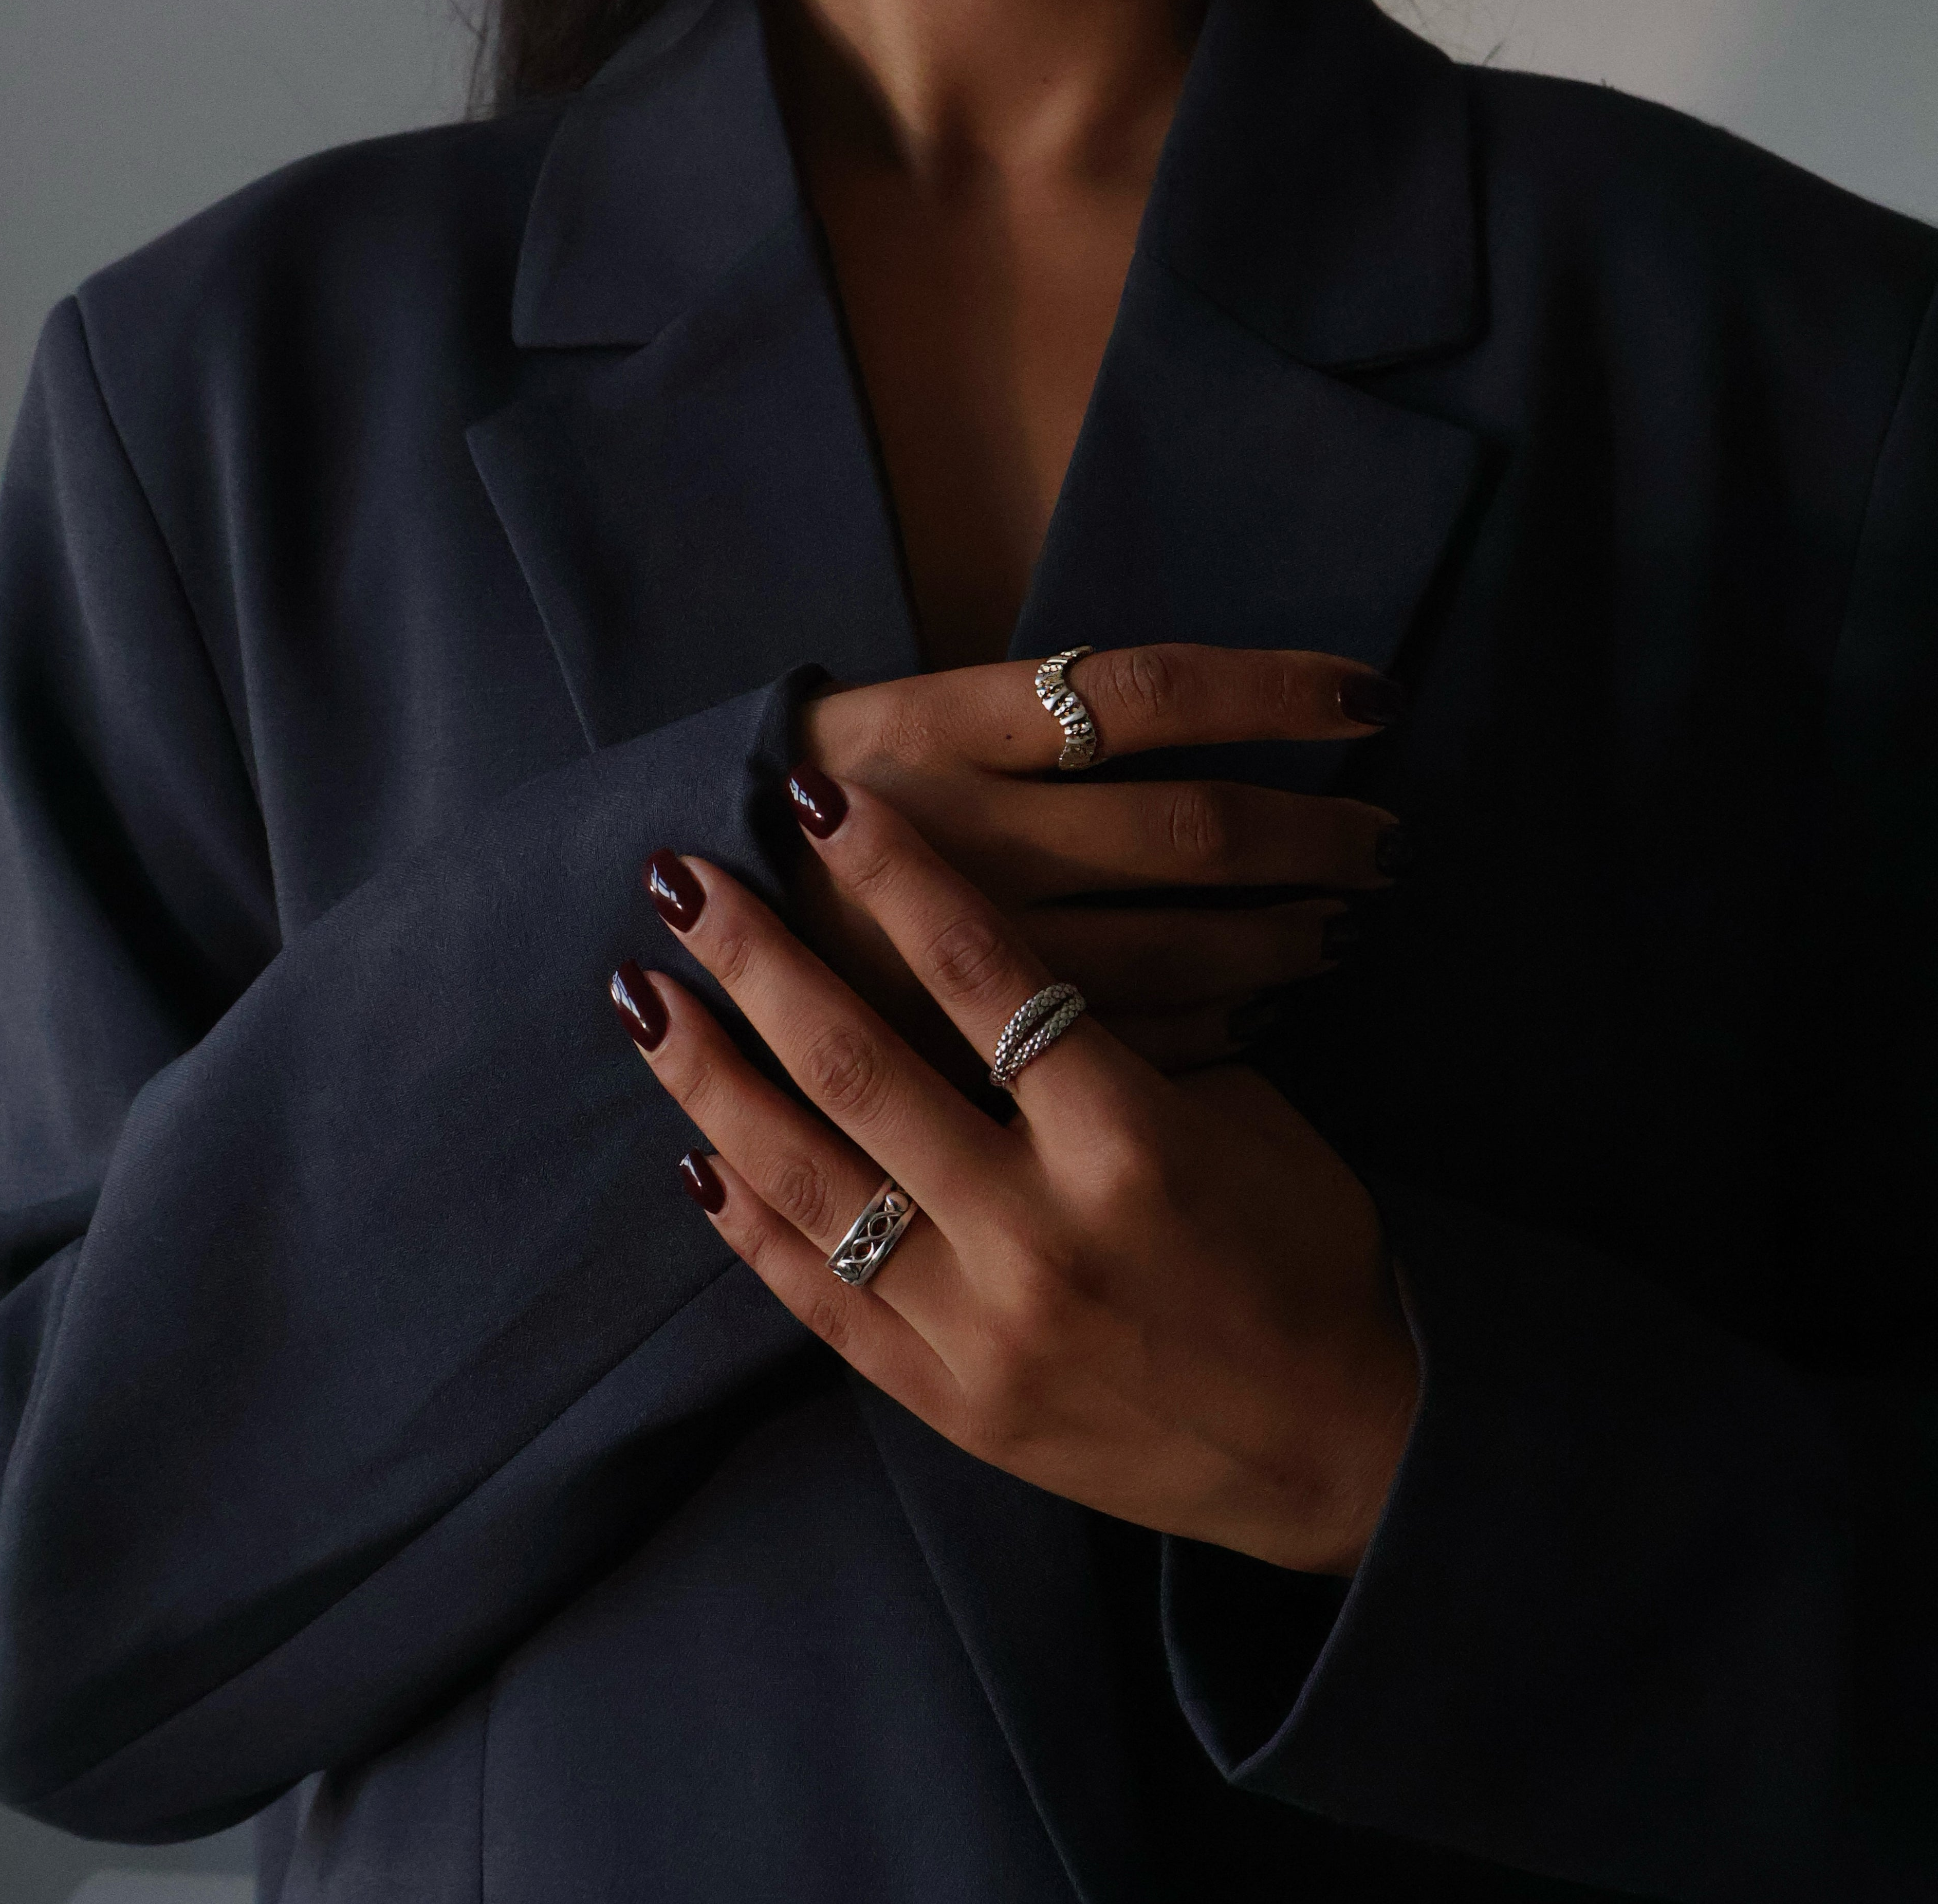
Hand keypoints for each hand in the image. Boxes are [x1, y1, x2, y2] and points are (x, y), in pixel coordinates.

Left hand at [616, 775, 1418, 1574]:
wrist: (1344, 1451)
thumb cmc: (1308, 1260)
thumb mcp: (1250, 1125)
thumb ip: (1124, 1051)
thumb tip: (1002, 983)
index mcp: (1129, 1143)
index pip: (985, 973)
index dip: (895, 872)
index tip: (822, 797)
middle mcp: (1038, 1233)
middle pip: (860, 1066)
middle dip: (758, 961)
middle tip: (679, 878)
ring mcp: (981, 1329)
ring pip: (810, 1184)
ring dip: (713, 1080)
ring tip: (643, 998)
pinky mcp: (952, 1403)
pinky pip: (820, 1306)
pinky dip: (750, 1230)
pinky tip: (690, 1158)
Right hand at [796, 644, 1409, 1074]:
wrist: (694, 906)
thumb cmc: (837, 799)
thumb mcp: (914, 722)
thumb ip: (1040, 720)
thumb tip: (1222, 716)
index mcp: (943, 723)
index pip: (1149, 689)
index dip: (1275, 688)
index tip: (1374, 697)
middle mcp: (958, 824)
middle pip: (1187, 829)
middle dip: (1309, 835)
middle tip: (1383, 843)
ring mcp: (957, 944)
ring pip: (1174, 944)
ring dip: (1280, 932)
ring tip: (1340, 922)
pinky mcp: (953, 1041)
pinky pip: (1122, 1038)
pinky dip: (1215, 1022)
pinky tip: (1264, 1009)